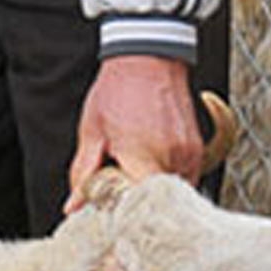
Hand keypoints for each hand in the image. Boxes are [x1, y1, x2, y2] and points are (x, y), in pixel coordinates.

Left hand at [65, 55, 200, 213]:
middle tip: (119, 185)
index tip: (109, 205)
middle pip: (153, 204)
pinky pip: (183, 179)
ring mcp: (188, 156)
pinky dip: (166, 178)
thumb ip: (84, 174)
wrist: (148, 58)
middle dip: (136, 201)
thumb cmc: (117, 92)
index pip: (136, 206)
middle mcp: (171, 159)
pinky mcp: (197, 152)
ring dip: (151, 189)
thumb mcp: (92, 133)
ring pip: (170, 194)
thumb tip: (73, 206)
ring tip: (135, 167)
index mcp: (143, 157)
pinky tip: (151, 162)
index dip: (121, 211)